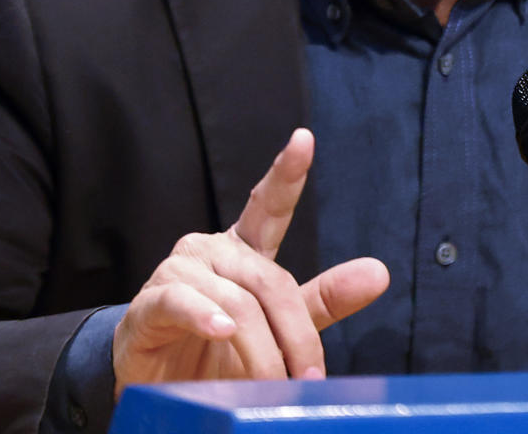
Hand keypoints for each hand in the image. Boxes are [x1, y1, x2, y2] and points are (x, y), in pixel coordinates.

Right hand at [112, 128, 388, 392]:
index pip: (268, 206)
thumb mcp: (279, 326)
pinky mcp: (148, 305)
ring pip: (235, 303)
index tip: (304, 139)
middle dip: (296, 335)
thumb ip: (324, 300)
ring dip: (260, 351)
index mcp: (243, 250)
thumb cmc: (221, 351)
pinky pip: (179, 304)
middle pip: (269, 281)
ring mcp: (177, 273)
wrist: (160, 387)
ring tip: (273, 383)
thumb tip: (379, 273)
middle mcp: (210, 251)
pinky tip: (221, 330)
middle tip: (311, 378)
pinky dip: (203, 318)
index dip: (286, 174)